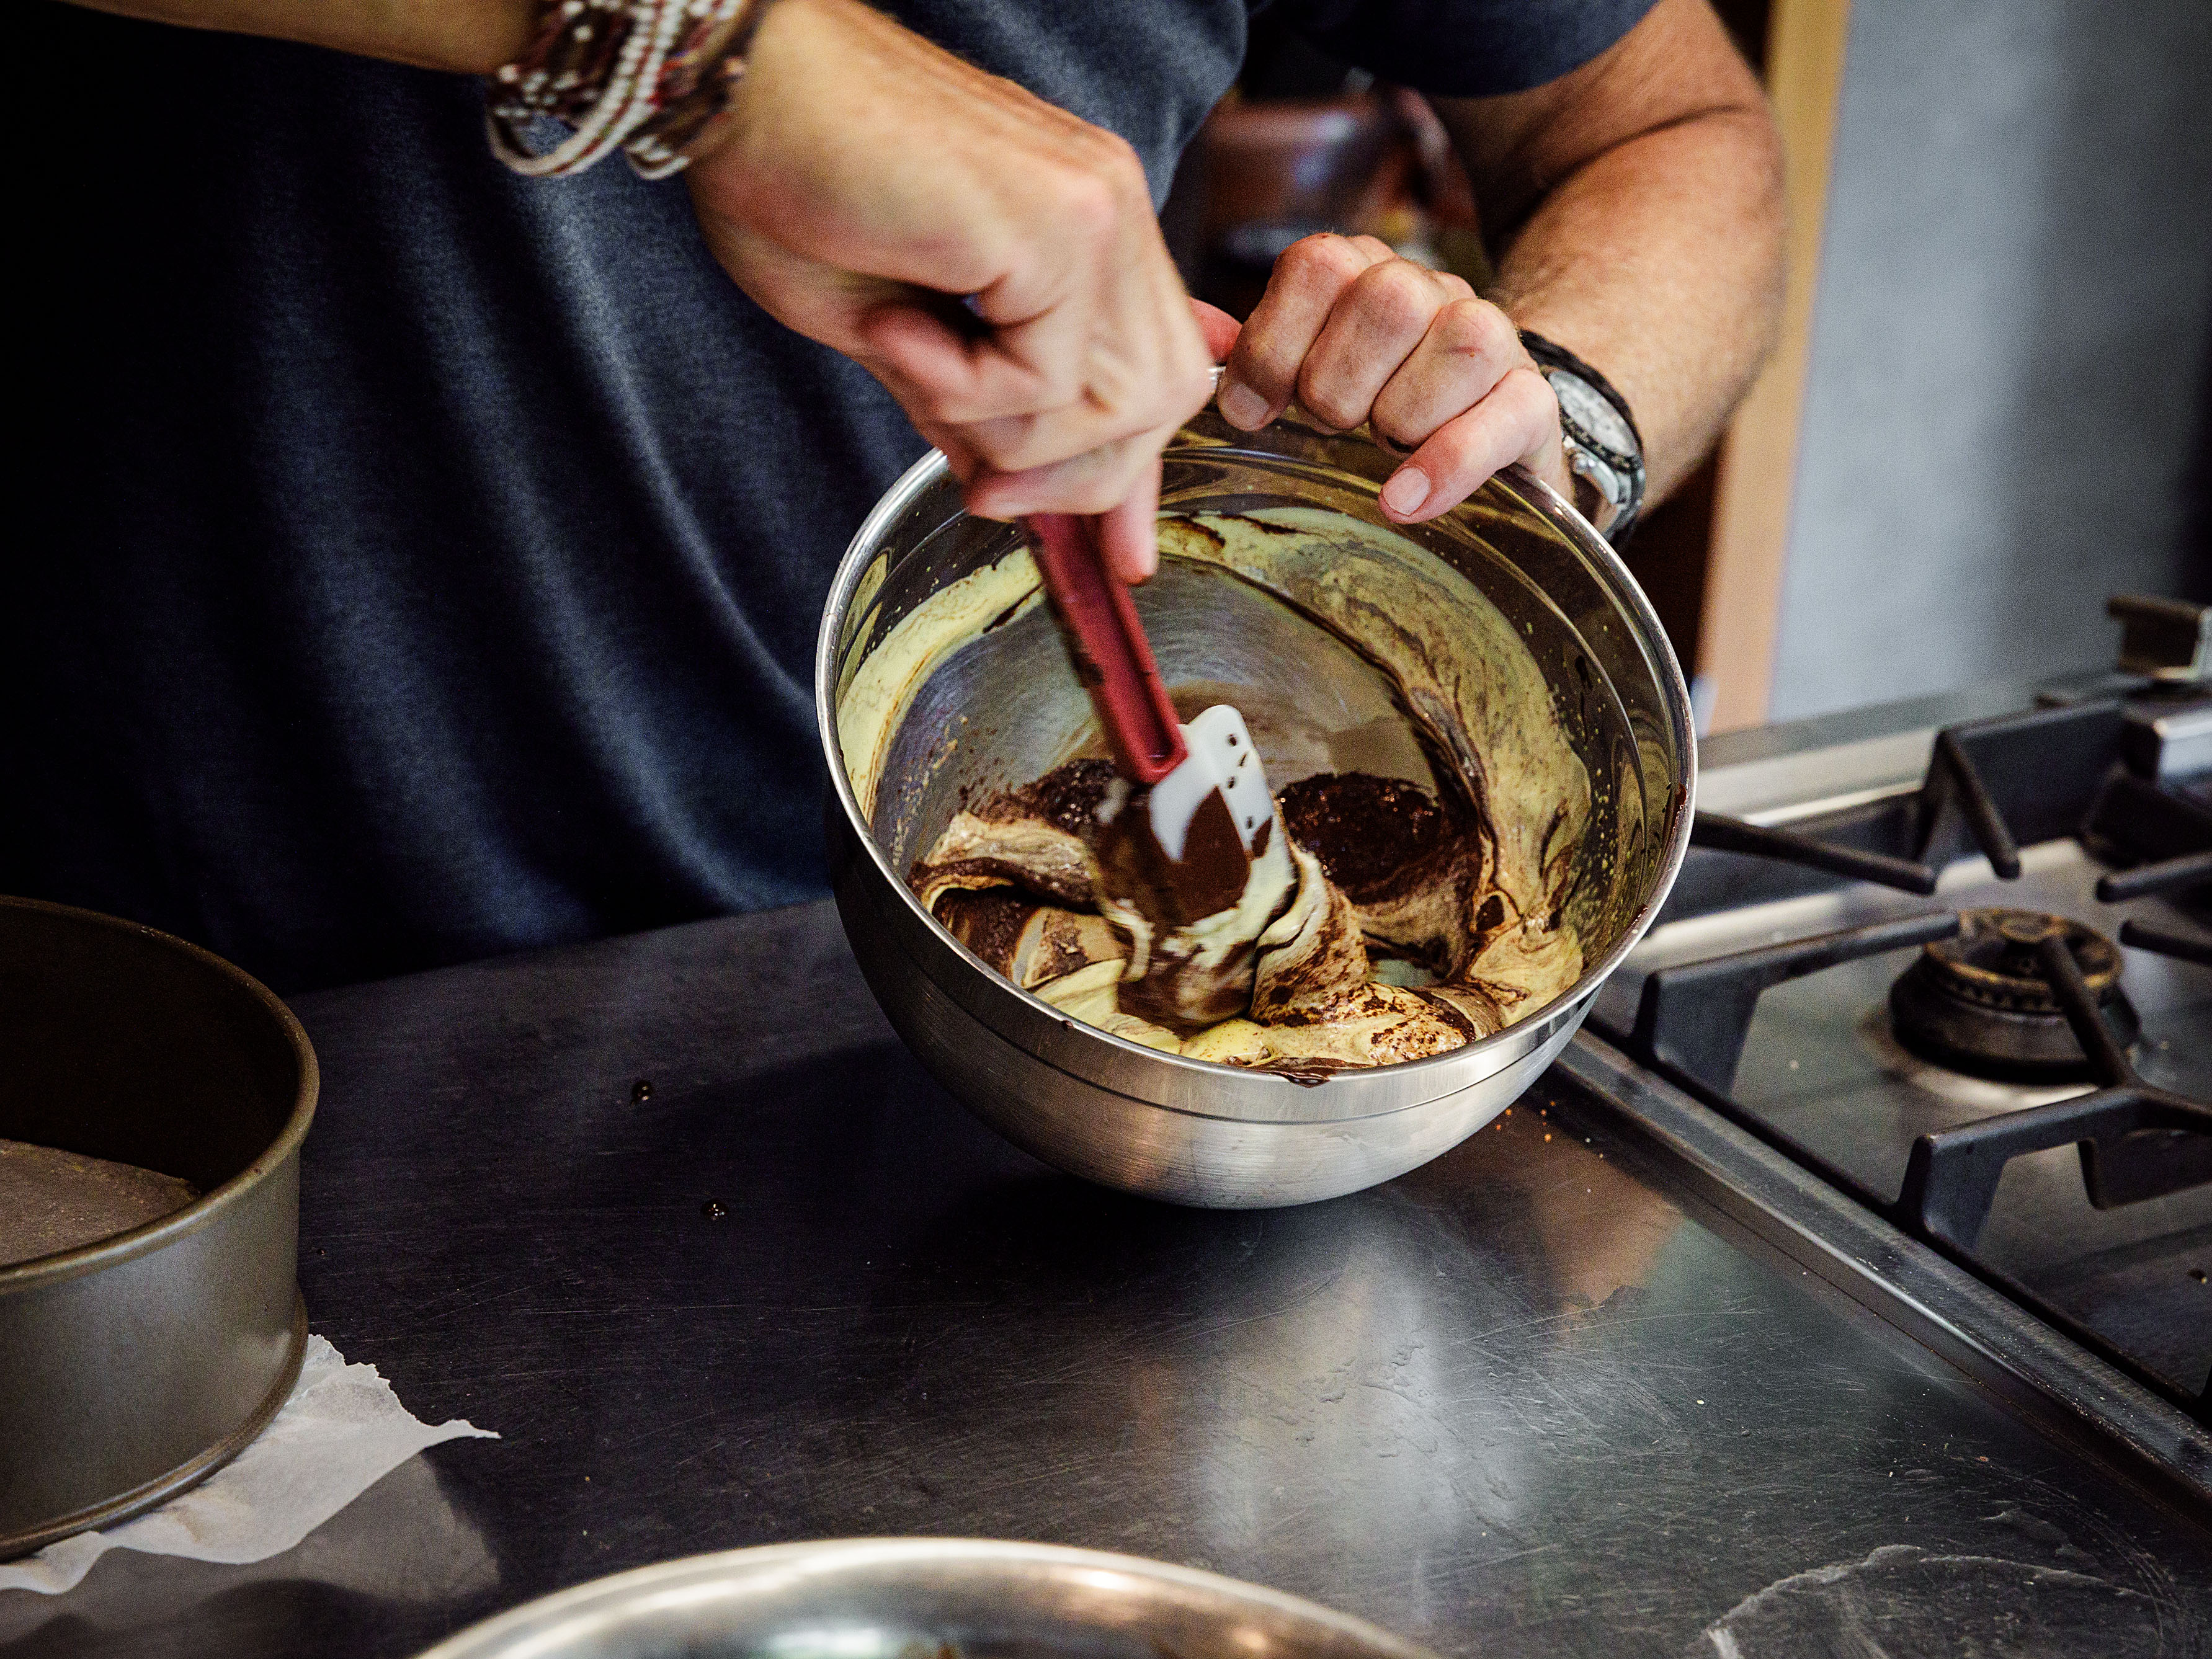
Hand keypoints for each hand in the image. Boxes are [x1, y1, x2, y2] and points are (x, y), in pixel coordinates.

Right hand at [684, 0, 1215, 578]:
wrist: (741, 90)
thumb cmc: (795, 182)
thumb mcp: (899, 333)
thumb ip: (978, 404)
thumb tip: (1014, 483)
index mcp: (1083, 223)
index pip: (1154, 369)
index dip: (1133, 472)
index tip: (1113, 556)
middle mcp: (1107, 209)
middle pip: (1160, 399)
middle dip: (1075, 478)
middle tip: (982, 490)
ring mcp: (1096, 211)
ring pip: (1116, 405)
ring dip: (1009, 434)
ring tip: (913, 366)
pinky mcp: (1060, 228)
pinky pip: (1045, 383)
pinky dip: (961, 389)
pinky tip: (896, 329)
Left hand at [1213, 234, 1570, 523]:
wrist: (1473, 449)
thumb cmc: (1370, 416)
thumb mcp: (1308, 379)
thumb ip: (1258, 361)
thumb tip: (1210, 366)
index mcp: (1366, 273)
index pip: (1318, 265)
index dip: (1274, 342)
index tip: (1252, 409)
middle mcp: (1435, 292)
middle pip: (1388, 299)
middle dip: (1337, 383)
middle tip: (1331, 426)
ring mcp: (1495, 342)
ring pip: (1459, 343)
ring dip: (1399, 415)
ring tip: (1383, 447)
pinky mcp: (1534, 404)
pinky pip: (1505, 416)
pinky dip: (1446, 464)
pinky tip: (1402, 500)